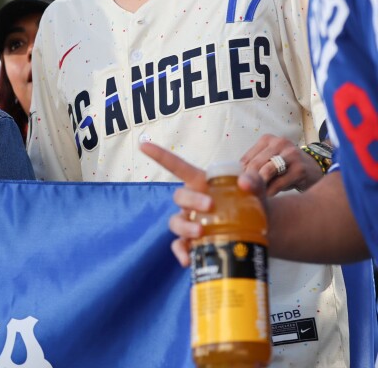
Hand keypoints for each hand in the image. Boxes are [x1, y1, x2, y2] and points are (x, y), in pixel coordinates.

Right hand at [140, 142, 267, 266]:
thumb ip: (253, 179)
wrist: (263, 229)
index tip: (143, 145)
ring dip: (184, 227)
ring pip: (176, 222)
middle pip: (179, 197)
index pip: (177, 167)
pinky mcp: (195, 242)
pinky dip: (181, 253)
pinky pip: (181, 246)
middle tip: (210, 206)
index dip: (159, 155)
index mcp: (201, 183)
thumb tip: (244, 183)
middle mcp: (192, 202)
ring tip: (200, 233)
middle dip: (190, 200)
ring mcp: (191, 222)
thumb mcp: (257, 188)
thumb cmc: (253, 202)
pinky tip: (188, 260)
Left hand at [240, 134, 322, 195]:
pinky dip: (270, 192)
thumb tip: (235, 181)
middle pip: (255, 164)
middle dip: (249, 181)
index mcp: (267, 140)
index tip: (240, 186)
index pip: (246, 159)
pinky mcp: (300, 169)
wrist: (314, 168)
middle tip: (246, 193)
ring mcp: (291, 155)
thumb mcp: (269, 160)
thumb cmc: (285, 167)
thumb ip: (254, 166)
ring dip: (259, 186)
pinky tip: (268, 197)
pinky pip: (279, 183)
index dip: (241, 175)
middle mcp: (279, 143)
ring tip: (256, 196)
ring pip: (266, 171)